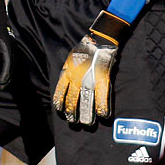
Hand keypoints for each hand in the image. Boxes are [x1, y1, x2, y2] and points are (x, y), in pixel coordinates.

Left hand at [52, 9, 130, 124]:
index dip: (60, 104)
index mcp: (67, 74)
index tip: (61, 112)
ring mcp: (90, 80)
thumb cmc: (84, 49)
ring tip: (87, 124)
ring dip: (86, 115)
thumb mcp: (69, 60)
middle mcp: (76, 79)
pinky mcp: (102, 80)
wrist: (99, 41)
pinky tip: (104, 115)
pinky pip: (102, 97)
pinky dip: (103, 107)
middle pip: (72, 101)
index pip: (60, 93)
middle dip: (72, 114)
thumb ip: (67, 72)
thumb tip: (65, 83)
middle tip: (73, 122)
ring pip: (86, 102)